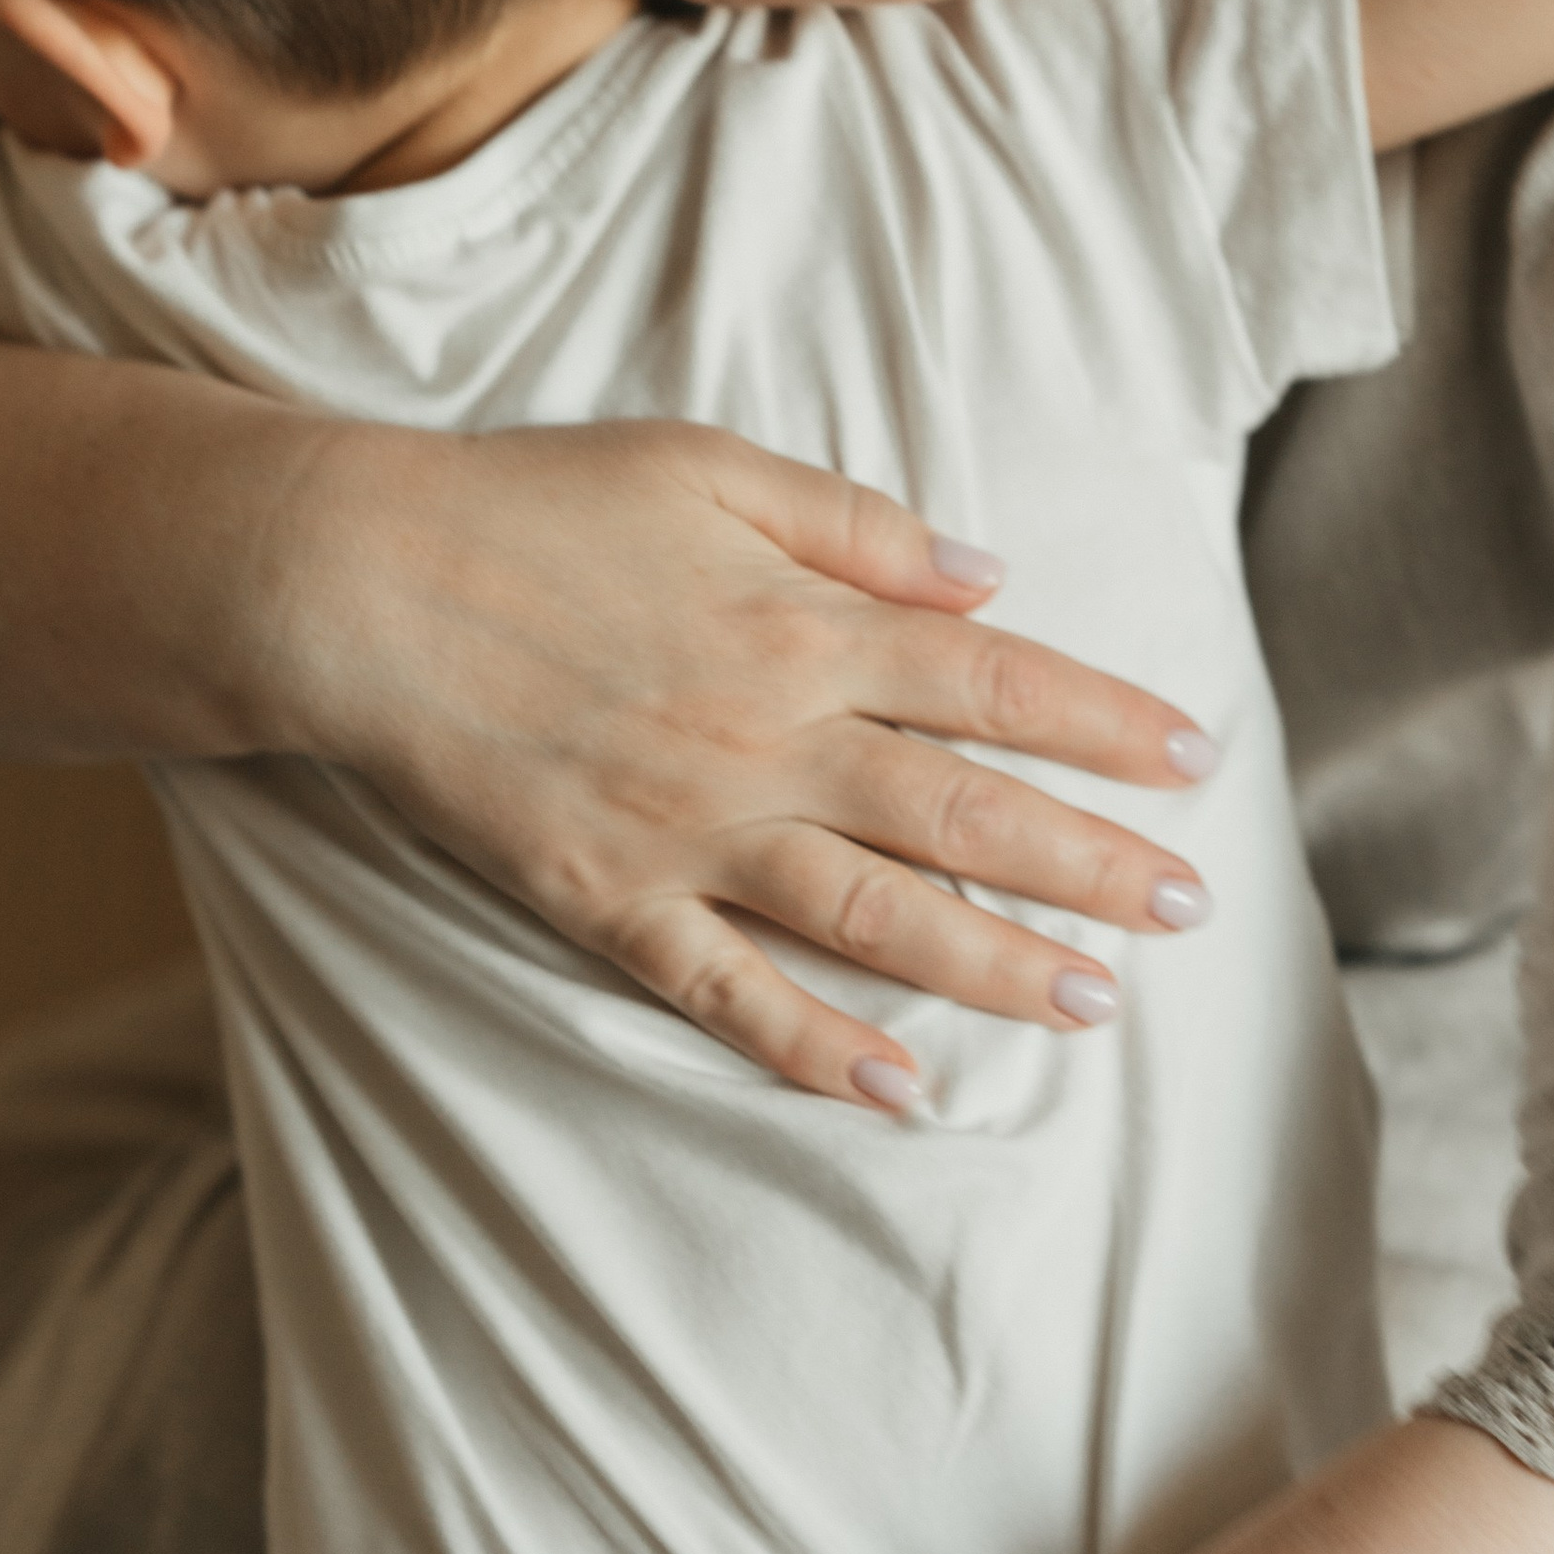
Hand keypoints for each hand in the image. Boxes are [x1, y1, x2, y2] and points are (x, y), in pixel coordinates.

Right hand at [263, 414, 1218, 1107]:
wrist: (361, 585)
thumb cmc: (535, 504)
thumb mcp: (706, 464)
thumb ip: (853, 524)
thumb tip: (983, 574)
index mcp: (803, 623)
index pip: (994, 679)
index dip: (1103, 722)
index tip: (1192, 760)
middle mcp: (770, 736)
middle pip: (965, 811)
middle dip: (1092, 861)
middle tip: (1192, 904)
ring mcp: (692, 831)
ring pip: (877, 914)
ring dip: (996, 964)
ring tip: (1094, 1007)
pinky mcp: (611, 900)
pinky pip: (731, 990)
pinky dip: (819, 1045)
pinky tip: (903, 1089)